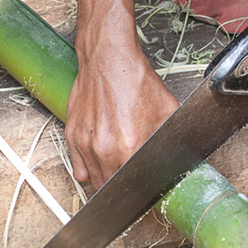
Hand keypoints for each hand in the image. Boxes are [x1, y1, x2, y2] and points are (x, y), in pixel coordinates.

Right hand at [66, 46, 178, 188]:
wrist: (108, 58)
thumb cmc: (133, 79)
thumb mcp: (166, 109)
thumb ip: (170, 137)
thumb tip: (176, 155)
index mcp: (129, 147)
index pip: (135, 184)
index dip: (142, 188)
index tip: (145, 186)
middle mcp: (105, 149)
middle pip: (113, 187)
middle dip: (124, 186)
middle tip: (131, 179)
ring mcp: (85, 143)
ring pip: (94, 180)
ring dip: (105, 180)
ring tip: (116, 172)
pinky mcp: (72, 136)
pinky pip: (77, 168)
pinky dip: (87, 171)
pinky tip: (98, 165)